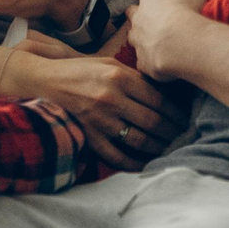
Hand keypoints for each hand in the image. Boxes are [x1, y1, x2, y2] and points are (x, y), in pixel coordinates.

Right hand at [1, 46, 180, 169]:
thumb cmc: (78, 71)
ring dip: (159, 148)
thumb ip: (133, 76)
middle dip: (173, 132)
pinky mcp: (88, 136)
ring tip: (170, 150)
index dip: (177, 113)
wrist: (42, 81)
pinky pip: (116, 155)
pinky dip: (133, 163)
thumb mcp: (107, 63)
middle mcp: (112, 98)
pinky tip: (145, 164)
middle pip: (154, 121)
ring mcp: (100, 119)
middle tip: (184, 137)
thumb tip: (163, 91)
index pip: (159, 99)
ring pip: (140, 140)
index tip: (186, 120)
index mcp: (119, 77)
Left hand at [125, 0, 210, 79]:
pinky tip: (161, 62)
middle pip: (132, 13)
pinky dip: (150, 61)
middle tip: (154, 19)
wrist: (179, 39)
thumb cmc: (186, 8)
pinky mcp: (143, 62)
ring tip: (155, 42)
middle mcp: (139, 17)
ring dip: (141, 39)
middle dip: (140, 15)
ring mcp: (138, 41)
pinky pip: (143, 62)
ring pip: (133, 38)